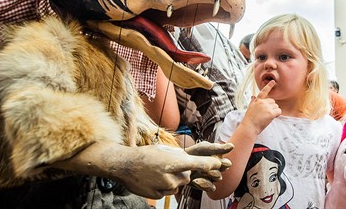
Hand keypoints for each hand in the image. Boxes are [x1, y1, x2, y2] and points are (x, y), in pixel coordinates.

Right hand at [113, 143, 231, 198]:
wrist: (124, 166)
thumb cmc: (144, 155)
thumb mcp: (164, 150)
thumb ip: (180, 156)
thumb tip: (192, 160)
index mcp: (175, 161)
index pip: (199, 164)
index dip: (212, 164)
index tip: (221, 164)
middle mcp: (172, 176)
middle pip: (188, 175)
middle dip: (183, 171)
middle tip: (166, 165)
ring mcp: (166, 187)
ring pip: (178, 184)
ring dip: (172, 178)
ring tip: (157, 172)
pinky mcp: (160, 196)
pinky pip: (169, 191)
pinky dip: (164, 186)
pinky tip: (153, 179)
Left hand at [184, 141, 233, 190]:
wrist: (178, 160)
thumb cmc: (193, 152)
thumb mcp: (204, 148)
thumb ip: (217, 148)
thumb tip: (232, 146)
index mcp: (218, 160)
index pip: (225, 164)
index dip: (223, 163)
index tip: (219, 161)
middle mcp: (216, 170)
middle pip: (220, 174)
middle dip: (214, 171)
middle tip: (208, 168)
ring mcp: (210, 178)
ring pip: (216, 180)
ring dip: (209, 176)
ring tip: (200, 172)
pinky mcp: (203, 185)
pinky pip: (210, 188)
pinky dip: (204, 184)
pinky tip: (195, 180)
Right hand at [241, 80, 280, 134]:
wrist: (249, 127)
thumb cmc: (249, 119)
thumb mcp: (249, 108)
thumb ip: (252, 102)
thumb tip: (253, 96)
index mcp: (257, 101)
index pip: (263, 92)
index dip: (269, 86)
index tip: (273, 81)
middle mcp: (262, 102)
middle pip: (273, 101)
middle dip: (272, 107)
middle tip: (267, 114)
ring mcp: (266, 107)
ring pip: (276, 106)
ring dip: (274, 111)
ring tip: (268, 117)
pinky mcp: (271, 113)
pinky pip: (279, 111)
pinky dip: (277, 114)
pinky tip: (272, 118)